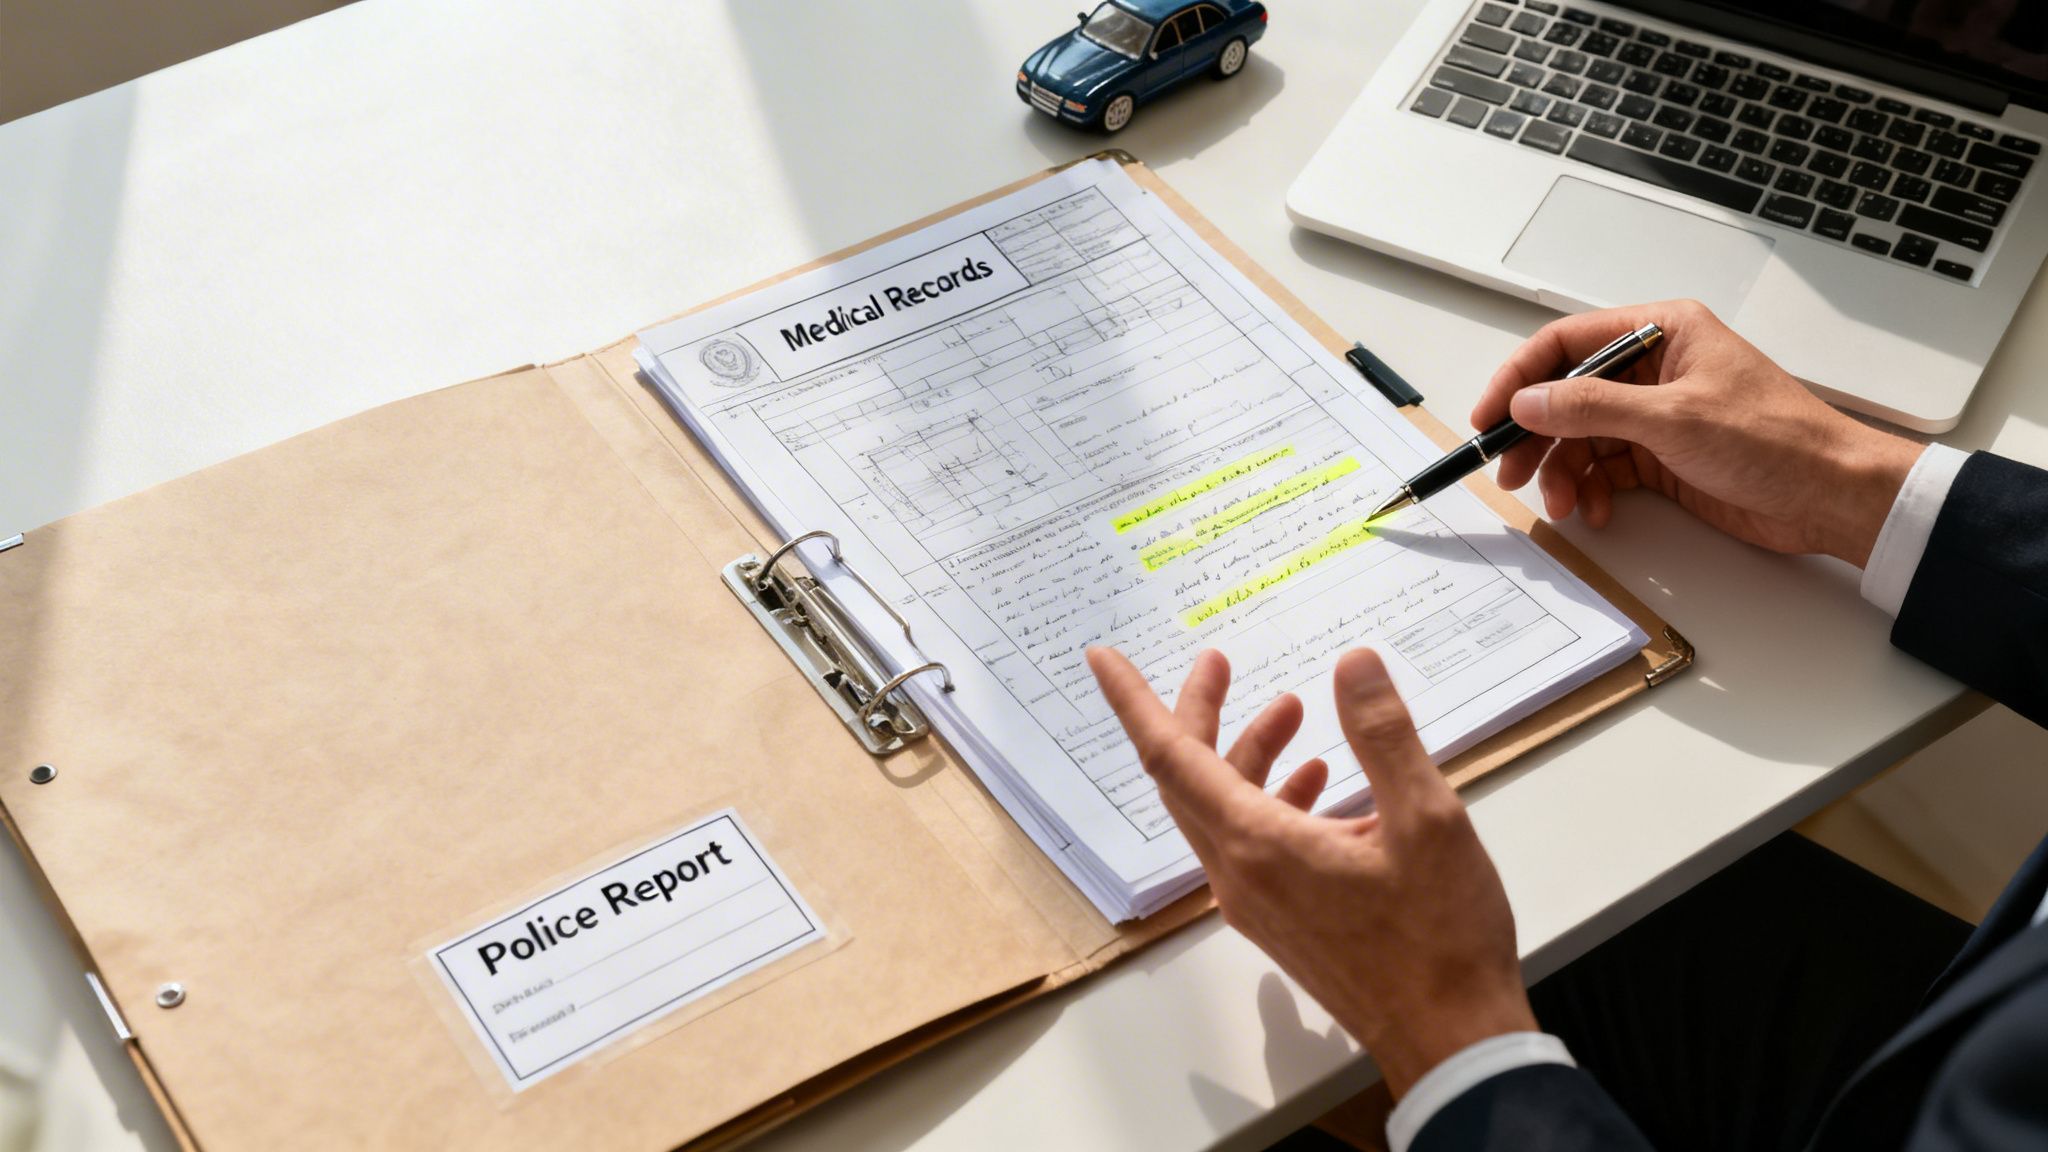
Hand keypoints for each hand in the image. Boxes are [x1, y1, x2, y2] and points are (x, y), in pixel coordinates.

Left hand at [1086, 645, 1534, 1097]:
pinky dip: (1272, 799)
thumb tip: (1352, 664)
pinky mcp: (1281, 921)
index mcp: (1259, 845)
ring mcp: (1256, 904)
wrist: (1450, 1039)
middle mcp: (1240, 875)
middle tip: (1220, 663)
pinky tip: (1322, 782)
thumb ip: (1384, 735)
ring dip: (1249, 755)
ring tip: (1296, 711)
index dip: (1134, 701)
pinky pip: (1251, 844)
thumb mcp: (1427, 820)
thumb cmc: (1441, 938)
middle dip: (1200, 714)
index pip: (1170, 758)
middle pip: (1188, 779)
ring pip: (1224, 811)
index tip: (1103, 658)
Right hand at [1473, 300, 1923, 566]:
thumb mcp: (1674, 419)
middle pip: (1567, 395)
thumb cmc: (1778, 441)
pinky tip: (1598, 510)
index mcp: (1662, 332)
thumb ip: (1593, 408)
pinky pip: (1606, 469)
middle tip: (1510, 471)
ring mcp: (1658, 414)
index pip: (1567, 343)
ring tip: (1562, 504)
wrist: (1833, 496)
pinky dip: (1593, 491)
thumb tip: (1530, 400)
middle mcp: (1654, 368)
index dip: (1520, 378)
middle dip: (1536, 436)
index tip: (1490, 415)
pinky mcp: (1664, 456)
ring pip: (1582, 438)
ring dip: (1563, 472)